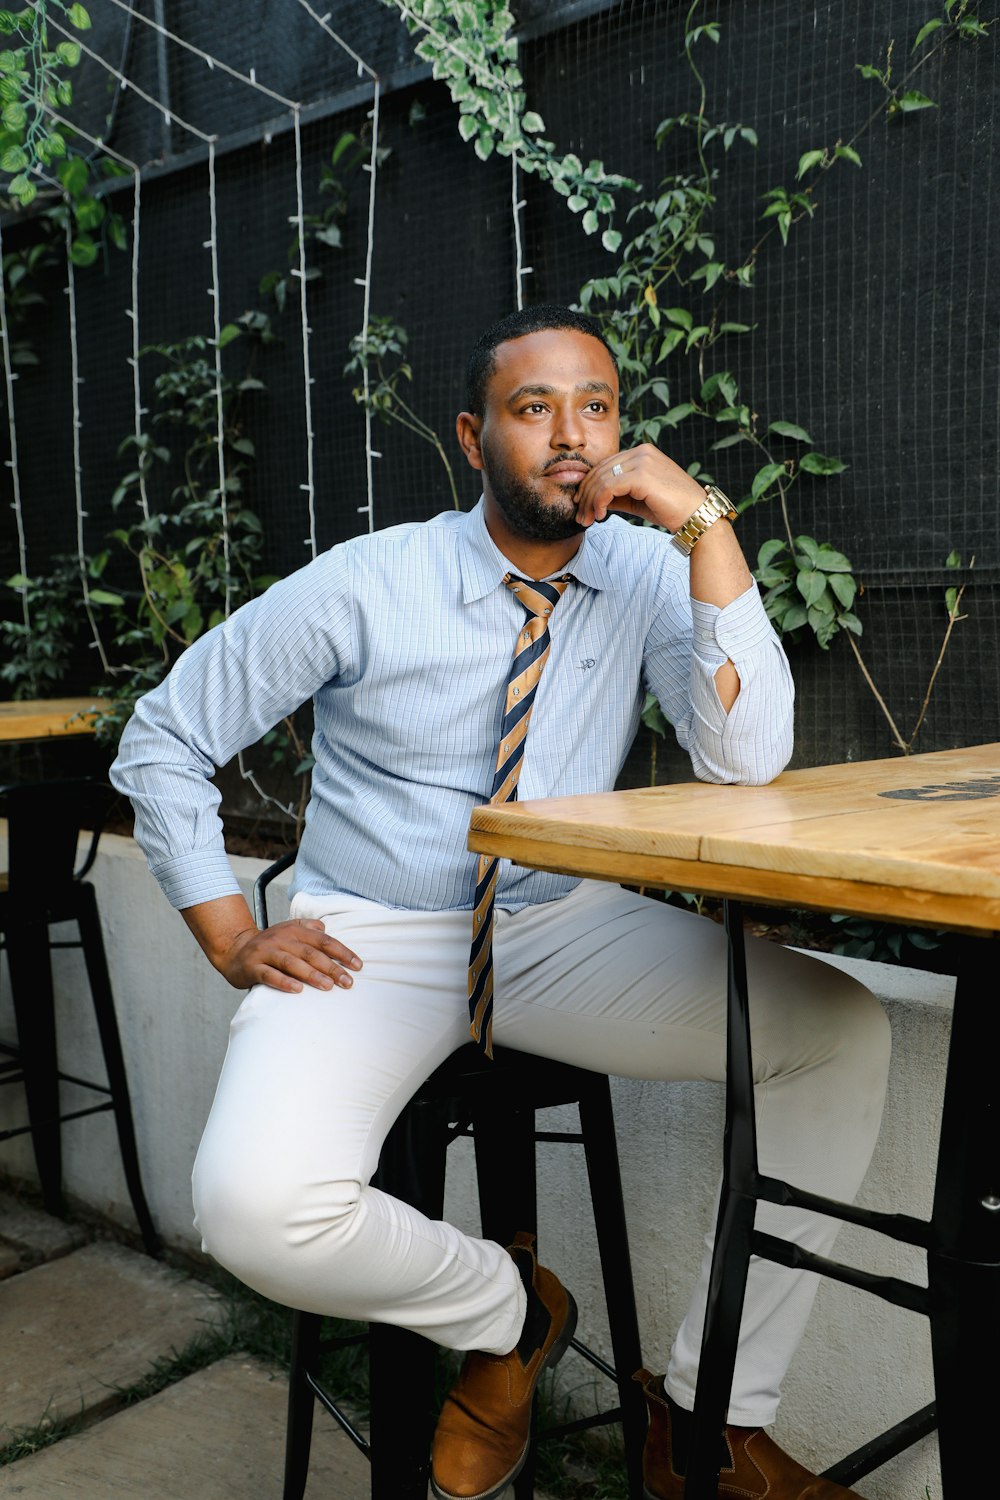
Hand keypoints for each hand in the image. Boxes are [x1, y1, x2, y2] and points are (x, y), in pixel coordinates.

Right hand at [191, 909, 362, 992]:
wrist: (234, 950)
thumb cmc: (270, 944)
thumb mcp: (289, 930)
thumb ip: (308, 927)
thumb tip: (326, 928)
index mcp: (294, 930)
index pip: (323, 941)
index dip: (342, 953)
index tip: (358, 966)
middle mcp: (281, 939)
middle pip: (311, 953)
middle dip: (331, 968)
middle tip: (347, 982)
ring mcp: (266, 953)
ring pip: (292, 963)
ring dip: (311, 974)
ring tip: (327, 986)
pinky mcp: (253, 967)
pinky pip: (269, 975)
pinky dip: (284, 982)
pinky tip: (298, 990)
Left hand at [573, 444, 704, 532]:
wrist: (697, 516)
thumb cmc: (670, 509)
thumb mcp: (637, 500)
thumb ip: (616, 495)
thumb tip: (591, 499)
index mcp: (642, 452)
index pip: (606, 465)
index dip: (589, 484)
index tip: (581, 504)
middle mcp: (641, 451)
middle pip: (600, 470)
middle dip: (585, 495)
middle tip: (580, 517)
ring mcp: (642, 461)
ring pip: (601, 479)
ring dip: (589, 502)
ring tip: (587, 520)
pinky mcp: (642, 475)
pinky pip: (608, 487)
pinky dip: (598, 502)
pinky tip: (599, 515)